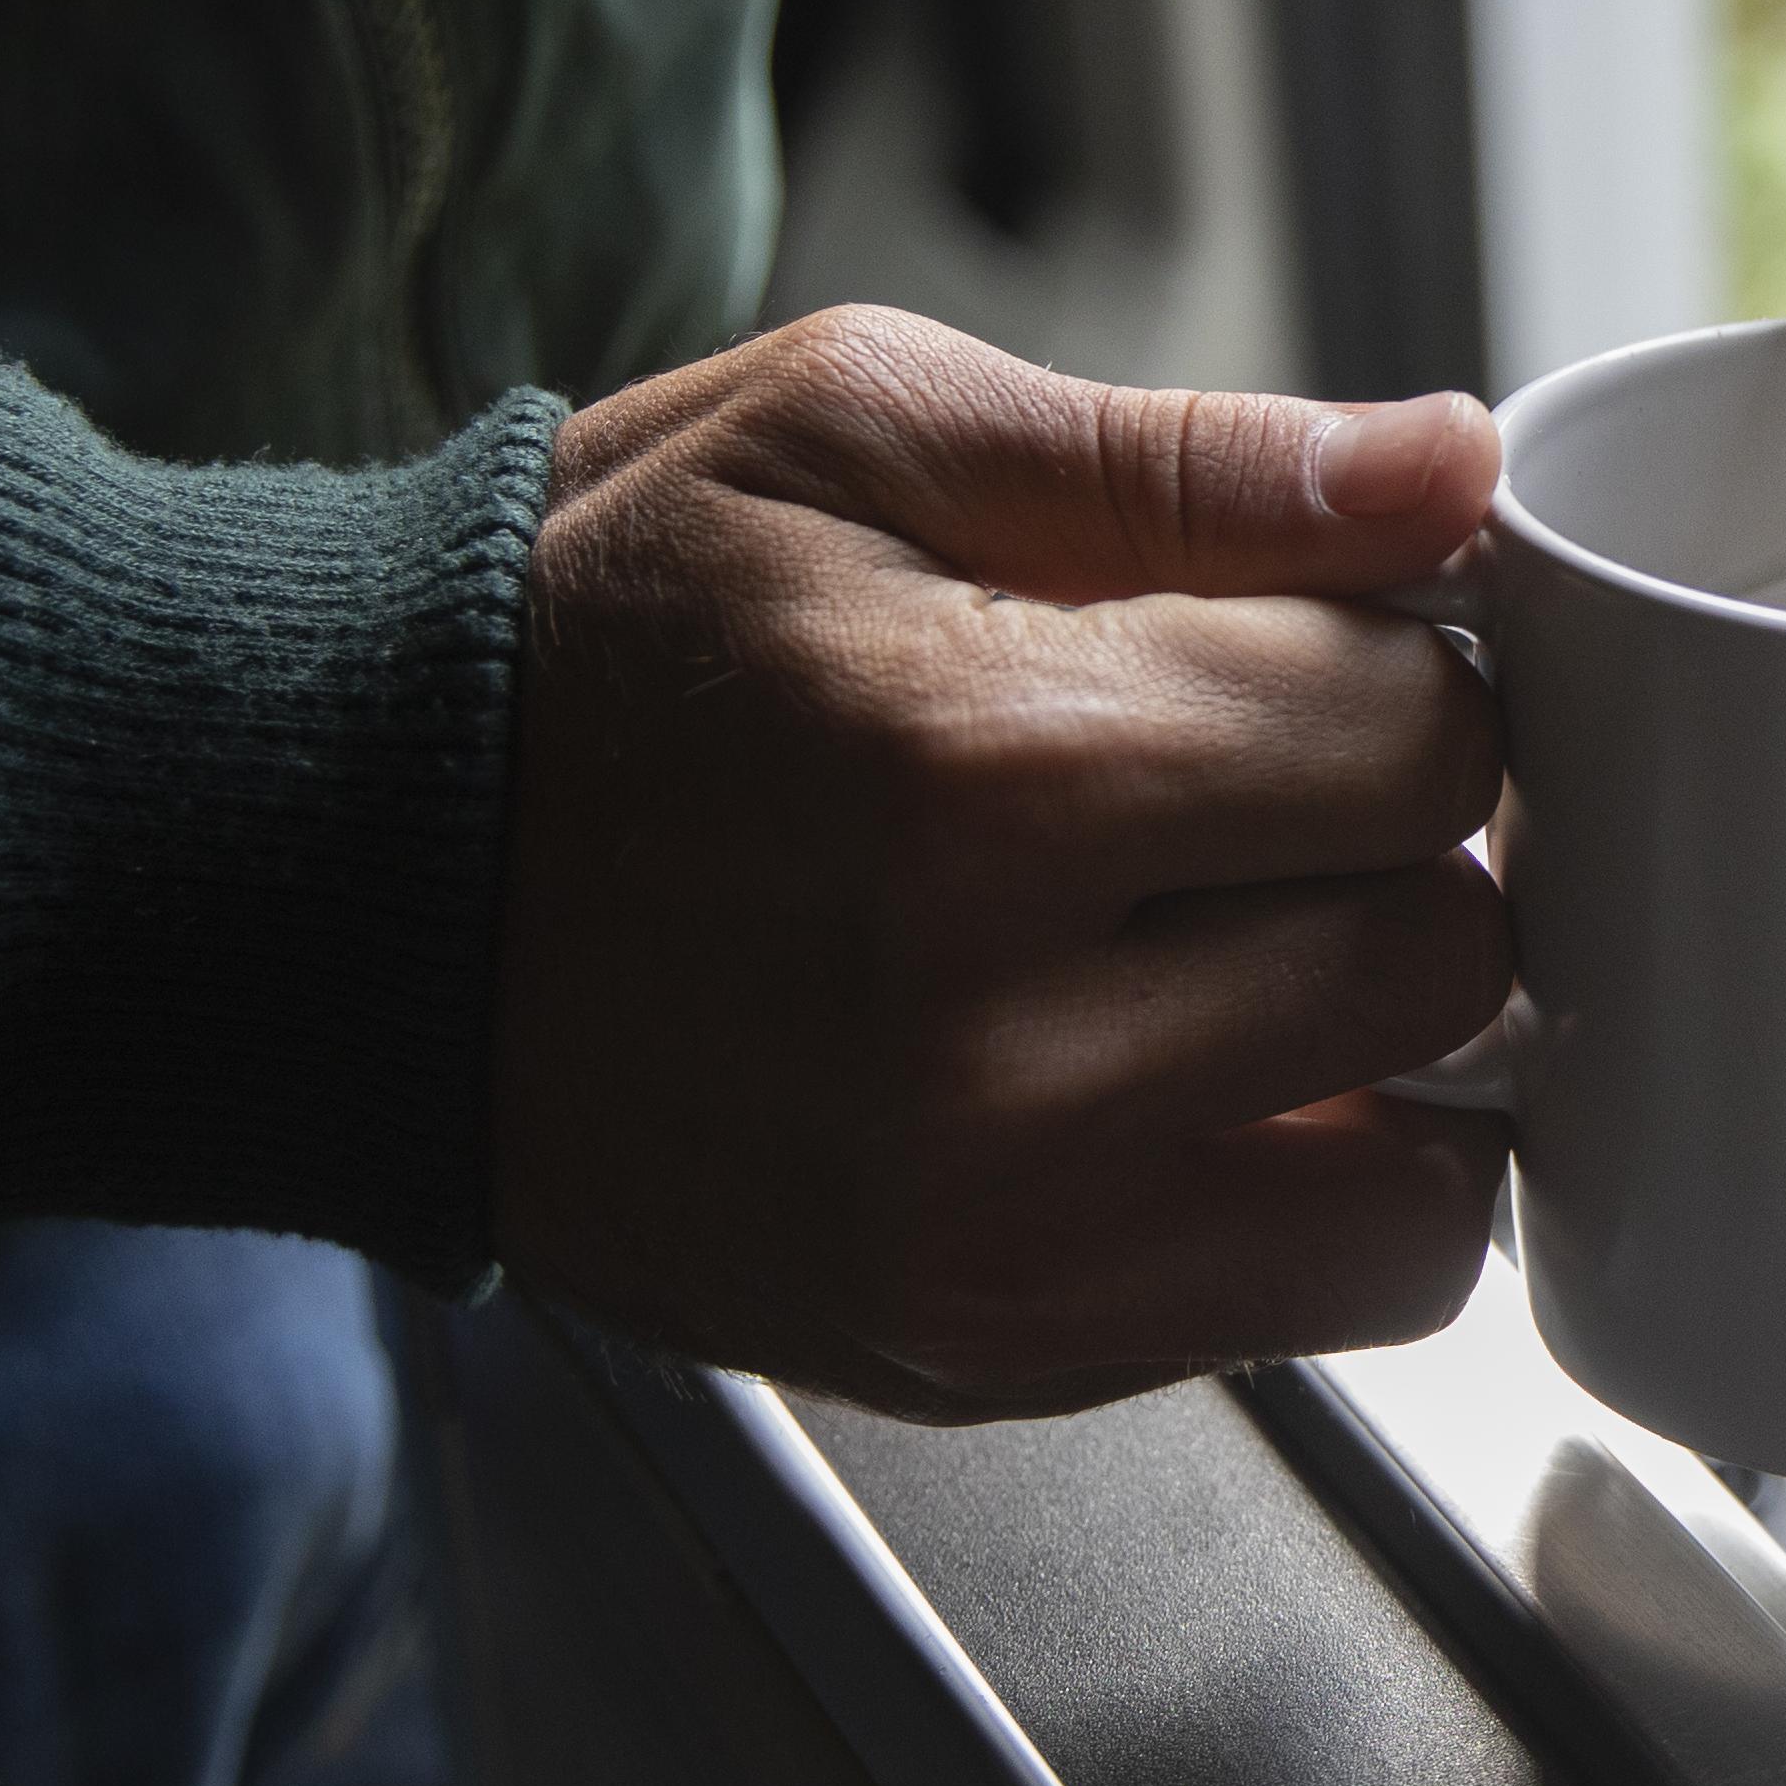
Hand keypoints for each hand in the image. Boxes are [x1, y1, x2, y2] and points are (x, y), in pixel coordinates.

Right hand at [494, 306, 1509, 1415]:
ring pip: (1428, 1177)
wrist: (335, 885)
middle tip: (1261, 804)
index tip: (1306, 659)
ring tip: (1234, 949)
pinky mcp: (970, 1352)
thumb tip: (1450, 466)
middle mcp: (993, 1044)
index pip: (1426, 741)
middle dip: (1395, 857)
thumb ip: (1189, 460)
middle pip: (1446, 956)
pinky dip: (1308, 1194)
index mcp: (982, 769)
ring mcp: (984, 1234)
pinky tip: (1183, 1080)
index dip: (1401, 673)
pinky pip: (1313, 1309)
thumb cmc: (592, 634)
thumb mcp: (855, 433)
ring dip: (1384, 1057)